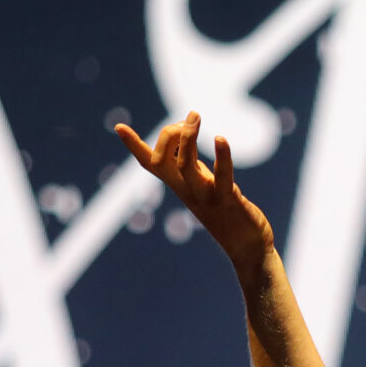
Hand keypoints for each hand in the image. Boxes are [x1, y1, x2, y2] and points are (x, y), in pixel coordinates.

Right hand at [115, 109, 275, 280]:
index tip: (119, 127)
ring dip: (187, 139)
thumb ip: (194, 167)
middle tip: (191, 117)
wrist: (247, 250)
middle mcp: (188, 191)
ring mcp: (206, 197)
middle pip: (162, 160)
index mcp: (180, 186)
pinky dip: (222, 157)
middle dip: (169, 133)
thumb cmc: (227, 215)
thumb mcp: (205, 186)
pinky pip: (223, 177)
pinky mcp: (228, 202)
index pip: (150, 164)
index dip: (134, 146)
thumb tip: (185, 143)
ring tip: (195, 116)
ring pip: (185, 166)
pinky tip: (220, 139)